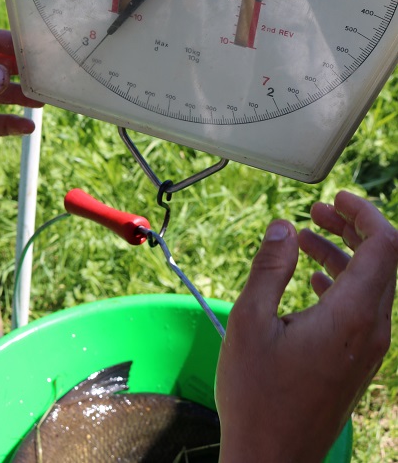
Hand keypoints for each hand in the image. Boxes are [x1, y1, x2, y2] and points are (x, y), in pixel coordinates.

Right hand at [216, 191, 397, 462]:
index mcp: (352, 315)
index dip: (365, 214)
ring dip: (343, 254)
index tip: (334, 199)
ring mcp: (369, 349)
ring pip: (373, 284)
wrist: (274, 458)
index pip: (385, 246)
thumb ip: (270, 267)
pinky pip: (364, 308)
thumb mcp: (250, 321)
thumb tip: (285, 226)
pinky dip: (342, 282)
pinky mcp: (359, 362)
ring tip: (305, 239)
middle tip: (316, 213)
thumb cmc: (258, 394)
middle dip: (352, 228)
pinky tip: (310, 280)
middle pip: (382, 261)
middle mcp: (372, 330)